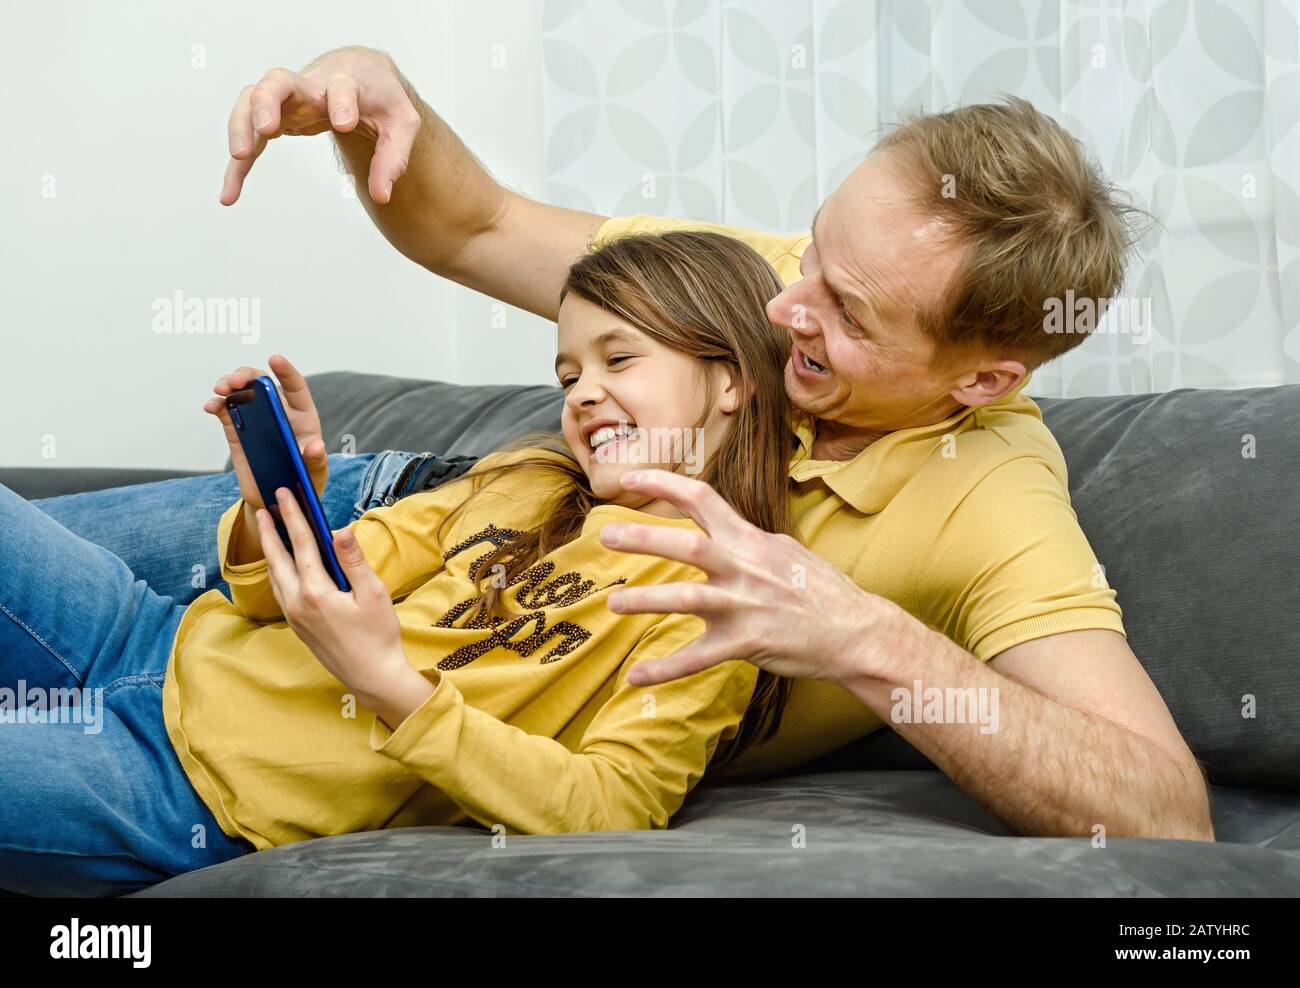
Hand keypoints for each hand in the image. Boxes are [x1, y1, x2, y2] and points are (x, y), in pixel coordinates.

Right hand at [202, 353, 328, 510]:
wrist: (277, 499)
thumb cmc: (303, 481)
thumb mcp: (314, 473)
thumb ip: (316, 460)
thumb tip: (316, 446)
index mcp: (302, 418)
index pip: (295, 388)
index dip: (286, 372)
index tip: (275, 358)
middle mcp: (278, 412)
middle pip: (262, 383)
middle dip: (247, 374)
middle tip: (233, 380)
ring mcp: (256, 420)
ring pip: (241, 392)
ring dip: (228, 384)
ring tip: (220, 390)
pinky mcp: (237, 431)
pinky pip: (225, 412)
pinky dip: (216, 405)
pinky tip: (211, 406)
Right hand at [221, 46, 420, 205]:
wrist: (359, 72)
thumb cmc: (379, 97)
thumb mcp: (400, 124)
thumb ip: (393, 157)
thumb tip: (382, 196)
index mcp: (346, 83)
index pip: (341, 87)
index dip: (341, 102)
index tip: (343, 123)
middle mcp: (310, 86)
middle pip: (278, 82)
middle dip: (268, 102)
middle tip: (266, 129)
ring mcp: (287, 99)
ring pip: (251, 102)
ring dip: (241, 127)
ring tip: (239, 157)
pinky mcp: (274, 117)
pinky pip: (249, 136)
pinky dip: (238, 165)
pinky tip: (231, 194)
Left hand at [256, 488, 424, 718]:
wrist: (372, 677)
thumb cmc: (378, 636)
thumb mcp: (374, 594)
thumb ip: (354, 561)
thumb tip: (339, 530)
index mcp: (315, 592)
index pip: (302, 544)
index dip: (293, 516)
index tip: (283, 494)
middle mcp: (297, 603)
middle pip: (277, 558)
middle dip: (270, 531)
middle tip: (262, 508)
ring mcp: (294, 616)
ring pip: (274, 576)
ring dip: (270, 551)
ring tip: (267, 531)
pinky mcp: (298, 626)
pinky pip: (280, 591)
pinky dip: (276, 571)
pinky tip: (281, 565)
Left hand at [600, 470, 908, 687]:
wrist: (856, 631)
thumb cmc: (819, 589)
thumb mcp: (783, 549)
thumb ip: (746, 538)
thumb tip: (719, 525)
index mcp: (749, 539)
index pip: (702, 498)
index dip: (662, 483)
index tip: (628, 477)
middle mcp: (744, 567)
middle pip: (687, 544)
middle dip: (643, 538)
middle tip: (605, 537)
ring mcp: (745, 605)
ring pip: (688, 598)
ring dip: (647, 600)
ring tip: (613, 605)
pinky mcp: (747, 642)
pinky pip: (698, 658)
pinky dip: (664, 670)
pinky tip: (635, 677)